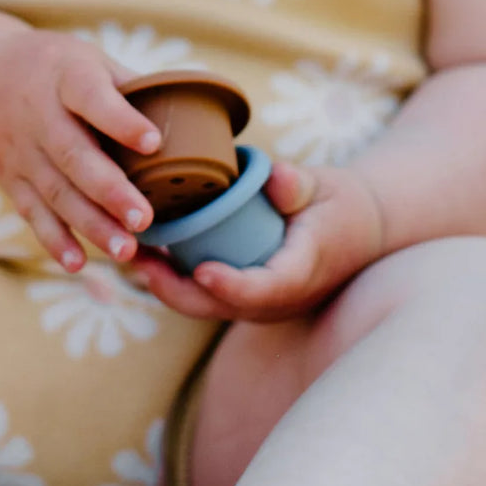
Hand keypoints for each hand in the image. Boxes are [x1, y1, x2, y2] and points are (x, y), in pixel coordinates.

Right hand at [0, 25, 162, 270]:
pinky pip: (31, 212)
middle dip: (110, 191)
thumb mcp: (87, 59)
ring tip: (126, 250)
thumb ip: (128, 89)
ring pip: (55, 192)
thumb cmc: (55, 68)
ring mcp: (18, 149)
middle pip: (73, 156)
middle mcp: (35, 113)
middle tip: (146, 219)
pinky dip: (54, 239)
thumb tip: (192, 118)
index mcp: (63, 76)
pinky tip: (78, 263)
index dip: (121, 120)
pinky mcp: (8, 178)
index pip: (91, 97)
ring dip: (91, 224)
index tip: (154, 143)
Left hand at [129, 160, 386, 322]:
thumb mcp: (327, 187)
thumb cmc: (341, 205)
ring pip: (203, 305)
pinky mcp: (243, 297)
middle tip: (136, 259)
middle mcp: (276, 299)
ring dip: (163, 284)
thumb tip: (277, 178)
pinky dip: (172, 278)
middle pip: (218, 307)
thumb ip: (298, 185)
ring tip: (127, 254)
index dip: (232, 286)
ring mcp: (258, 304)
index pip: (265, 289)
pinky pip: (203, 296)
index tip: (203, 271)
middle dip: (173, 288)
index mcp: (301, 272)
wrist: (358, 232)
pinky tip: (144, 253)